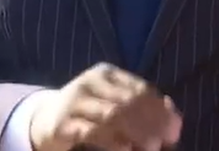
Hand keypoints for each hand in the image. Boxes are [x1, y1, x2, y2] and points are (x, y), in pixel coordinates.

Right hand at [28, 62, 182, 150]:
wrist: (42, 121)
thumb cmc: (87, 113)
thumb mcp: (113, 103)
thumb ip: (141, 106)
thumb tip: (173, 114)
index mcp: (106, 74)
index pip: (140, 89)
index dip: (160, 110)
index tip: (176, 129)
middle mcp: (89, 83)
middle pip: (128, 102)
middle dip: (151, 123)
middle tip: (165, 141)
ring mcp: (73, 102)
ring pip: (112, 115)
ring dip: (136, 132)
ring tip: (151, 147)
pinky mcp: (60, 125)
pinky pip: (92, 131)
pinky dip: (113, 141)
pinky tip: (126, 149)